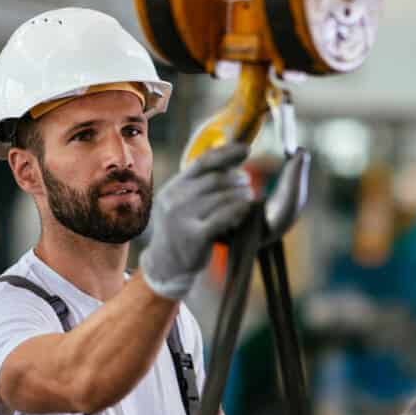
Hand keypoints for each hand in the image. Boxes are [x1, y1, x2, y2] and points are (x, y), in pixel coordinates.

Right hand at [140, 144, 253, 299]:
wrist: (165, 265)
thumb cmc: (182, 230)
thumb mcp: (182, 203)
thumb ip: (199, 184)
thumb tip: (229, 160)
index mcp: (173, 187)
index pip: (202, 161)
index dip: (227, 153)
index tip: (246, 149)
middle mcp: (174, 200)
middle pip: (215, 179)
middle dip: (237, 178)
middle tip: (248, 182)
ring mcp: (182, 218)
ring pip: (221, 197)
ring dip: (241, 195)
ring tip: (250, 196)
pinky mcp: (194, 236)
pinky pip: (223, 217)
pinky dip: (239, 210)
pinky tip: (247, 210)